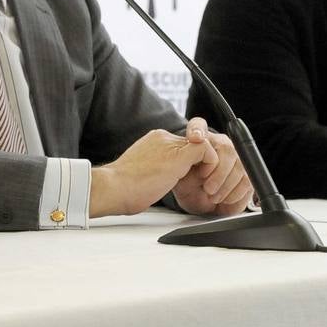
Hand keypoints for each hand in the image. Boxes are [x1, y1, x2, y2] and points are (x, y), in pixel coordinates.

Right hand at [89, 124, 208, 217]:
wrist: (114, 188)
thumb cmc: (123, 188)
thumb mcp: (142, 172)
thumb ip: (157, 167)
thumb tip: (162, 178)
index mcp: (154, 141)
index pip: (182, 146)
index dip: (191, 164)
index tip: (189, 181)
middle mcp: (163, 138)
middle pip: (195, 145)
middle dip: (202, 165)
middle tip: (203, 184)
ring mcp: (170, 144)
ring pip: (205, 145)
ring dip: (210, 168)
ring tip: (205, 186)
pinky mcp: (178, 154)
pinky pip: (207, 151)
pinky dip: (212, 167)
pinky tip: (203, 183)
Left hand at [171, 119, 251, 216]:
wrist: (200, 201)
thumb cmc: (188, 184)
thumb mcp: (179, 175)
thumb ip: (183, 161)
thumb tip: (192, 153)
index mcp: (200, 139)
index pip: (198, 125)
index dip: (197, 129)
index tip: (195, 138)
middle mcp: (220, 144)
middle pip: (226, 149)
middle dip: (218, 172)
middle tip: (207, 188)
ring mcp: (236, 158)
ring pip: (238, 166)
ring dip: (224, 185)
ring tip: (212, 196)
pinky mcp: (246, 174)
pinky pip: (246, 181)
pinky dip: (233, 193)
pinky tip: (223, 199)